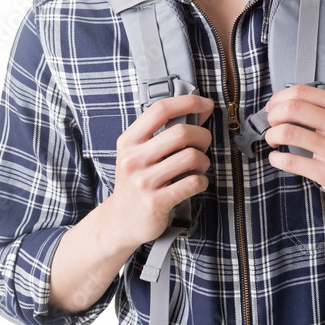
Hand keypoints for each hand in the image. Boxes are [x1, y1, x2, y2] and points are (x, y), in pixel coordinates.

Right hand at [105, 93, 213, 252]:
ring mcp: (143, 181)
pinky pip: (193, 182)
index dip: (188, 102)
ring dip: (204, 161)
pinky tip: (196, 182)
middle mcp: (133, 159)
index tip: (206, 104)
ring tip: (198, 167)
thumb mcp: (138, 153)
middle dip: (202, 136)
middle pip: (181, 132)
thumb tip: (199, 110)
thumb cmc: (136, 182)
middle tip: (203, 146)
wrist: (119, 221)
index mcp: (129, 141)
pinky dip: (202, 180)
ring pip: (191, 157)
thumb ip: (163, 132)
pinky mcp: (156, 202)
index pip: (160, 110)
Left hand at [264, 85, 324, 211]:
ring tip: (273, 140)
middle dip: (273, 115)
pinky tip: (277, 158)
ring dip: (272, 135)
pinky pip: (291, 161)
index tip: (272, 106)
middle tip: (271, 124)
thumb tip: (282, 103)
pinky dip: (276, 159)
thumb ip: (321, 109)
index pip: (303, 91)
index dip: (280, 97)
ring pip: (288, 133)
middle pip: (293, 108)